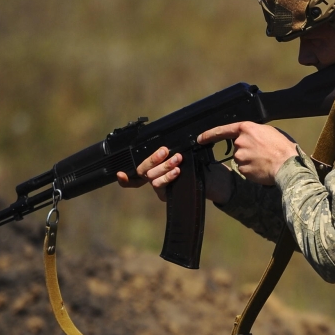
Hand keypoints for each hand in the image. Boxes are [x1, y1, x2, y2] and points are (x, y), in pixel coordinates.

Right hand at [117, 146, 238, 203]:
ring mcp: (160, 188)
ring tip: (177, 159)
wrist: (214, 178)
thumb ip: (172, 150)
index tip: (119, 174)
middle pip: (143, 171)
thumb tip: (165, 140)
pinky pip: (160, 185)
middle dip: (153, 159)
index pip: (136, 173)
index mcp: (156, 167)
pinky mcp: (167, 195)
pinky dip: (167, 177)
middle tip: (165, 151)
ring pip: (152, 177)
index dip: (126, 177)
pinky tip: (176, 171)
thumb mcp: (185, 152)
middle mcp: (154, 178)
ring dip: (163, 166)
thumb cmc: (199, 163)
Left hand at [198, 122, 297, 185]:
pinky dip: (251, 169)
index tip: (200, 138)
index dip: (210, 134)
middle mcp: (240, 142)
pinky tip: (262, 168)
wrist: (288, 165)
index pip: (223, 130)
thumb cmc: (283, 148)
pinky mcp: (242, 169)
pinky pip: (244, 168)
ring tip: (265, 160)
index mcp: (247, 129)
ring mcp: (240, 156)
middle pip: (237, 145)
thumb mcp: (270, 132)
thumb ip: (255, 132)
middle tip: (263, 151)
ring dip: (250, 159)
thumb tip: (252, 137)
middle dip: (247, 149)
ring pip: (241, 158)